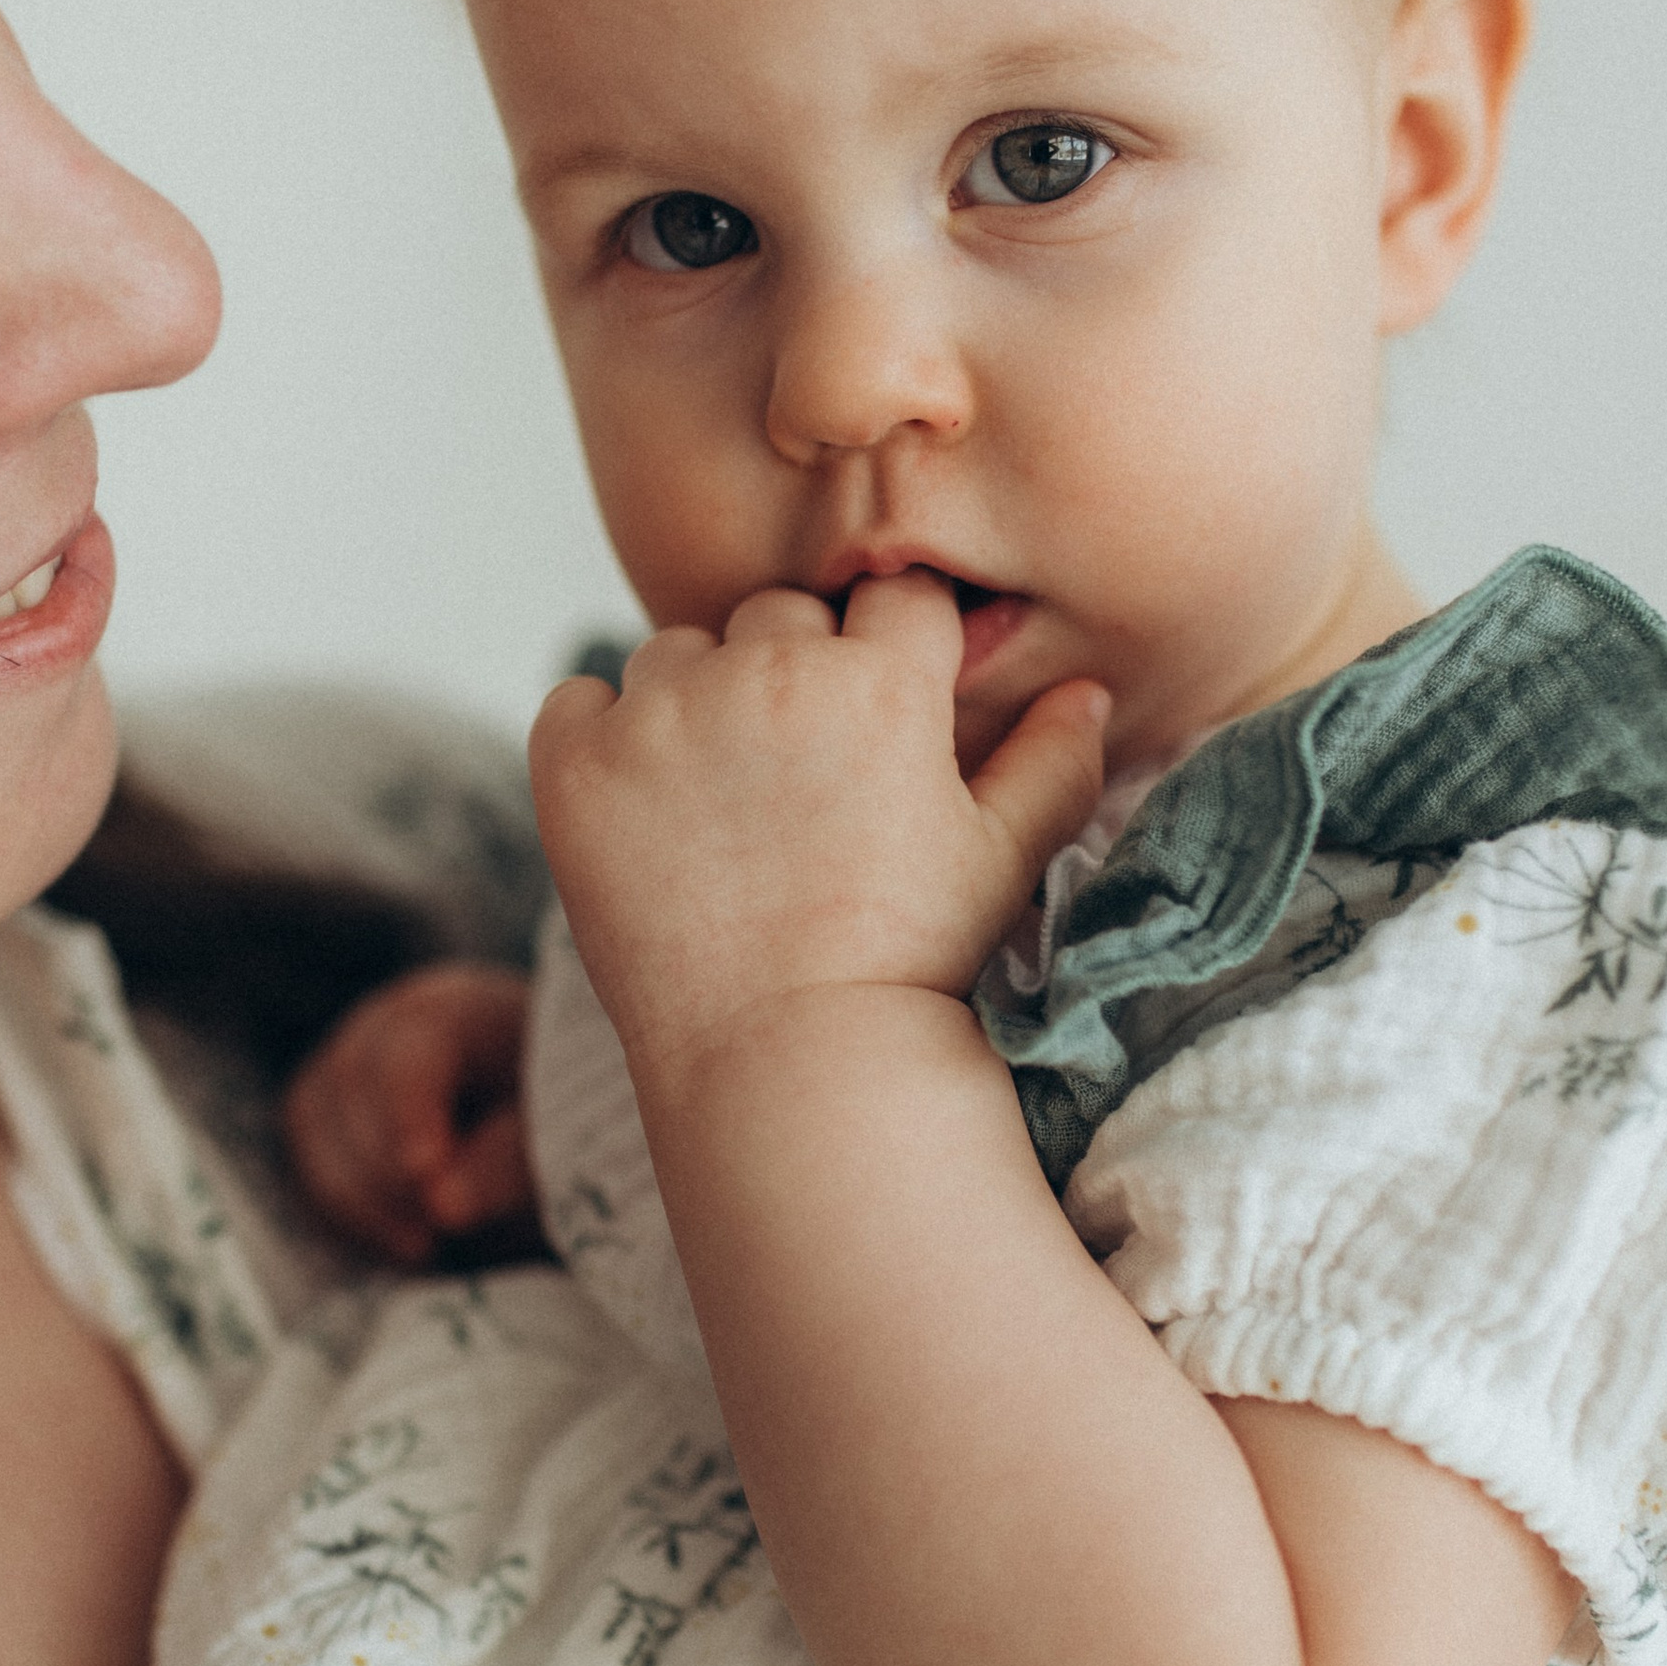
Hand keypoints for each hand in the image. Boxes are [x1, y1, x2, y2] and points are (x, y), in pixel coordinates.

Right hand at [280, 961, 537, 1266]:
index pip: (411, 1053)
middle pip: (350, 1085)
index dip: (409, 1117)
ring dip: (360, 1201)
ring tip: (426, 1248)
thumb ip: (506, 1164)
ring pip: (312, 1125)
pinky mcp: (323, 1112)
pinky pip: (307, 1161)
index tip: (426, 1178)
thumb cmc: (559, 1121)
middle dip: (386, 1172)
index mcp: (458, 1009)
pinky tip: (400, 1241)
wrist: (535, 1124)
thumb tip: (444, 1204)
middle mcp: (388, 1022)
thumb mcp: (556, 1140)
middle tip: (439, 1233)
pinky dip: (344, 1212)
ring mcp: (345, 1062)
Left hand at [529, 571, 1107, 1083]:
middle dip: (788, 676)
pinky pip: (576, 701)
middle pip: (777, 617)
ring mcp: (661, 714)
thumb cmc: (906, 966)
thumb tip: (1090, 691)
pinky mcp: (576, 764)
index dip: (889, 658)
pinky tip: (640, 813)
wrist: (784, 1064)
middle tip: (795, 786)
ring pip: (676, 652)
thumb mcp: (1003, 861)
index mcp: (881, 680)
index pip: (893, 601)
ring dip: (693, 703)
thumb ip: (1052, 761)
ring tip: (719, 810)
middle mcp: (767, 671)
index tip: (874, 721)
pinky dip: (599, 741)